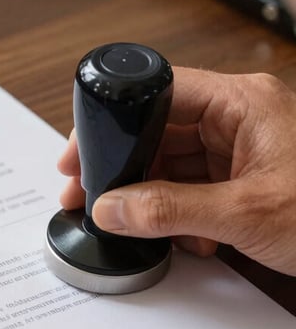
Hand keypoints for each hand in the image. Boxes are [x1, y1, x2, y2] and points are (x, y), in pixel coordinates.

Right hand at [57, 67, 295, 275]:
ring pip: (172, 162)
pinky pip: (193, 185)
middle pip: (157, 131)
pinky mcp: (246, 177)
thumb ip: (168, 210)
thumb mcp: (246, 214)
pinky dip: (179, 212)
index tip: (82, 153)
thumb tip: (112, 208)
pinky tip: (185, 237)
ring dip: (152, 196)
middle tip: (94, 195)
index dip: (112, 122)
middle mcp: (238, 117)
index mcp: (240, 102)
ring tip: (141, 224)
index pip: (156, 92)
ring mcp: (243, 148)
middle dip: (125, 168)